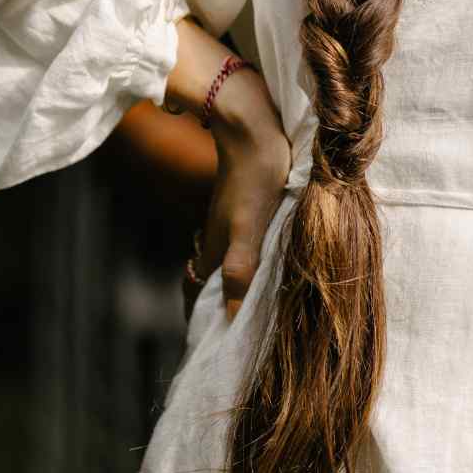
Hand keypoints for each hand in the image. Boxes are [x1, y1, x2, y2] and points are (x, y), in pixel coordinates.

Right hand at [184, 125, 292, 324]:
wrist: (255, 130)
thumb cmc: (255, 180)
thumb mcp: (249, 228)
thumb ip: (240, 268)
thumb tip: (232, 314)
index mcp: (214, 252)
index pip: (200, 294)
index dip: (206, 318)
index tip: (219, 342)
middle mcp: (216, 241)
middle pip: (214, 281)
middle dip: (224, 305)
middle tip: (247, 330)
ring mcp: (229, 224)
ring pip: (228, 261)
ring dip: (239, 282)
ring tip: (261, 304)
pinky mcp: (244, 209)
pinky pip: (243, 244)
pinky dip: (252, 260)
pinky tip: (272, 262)